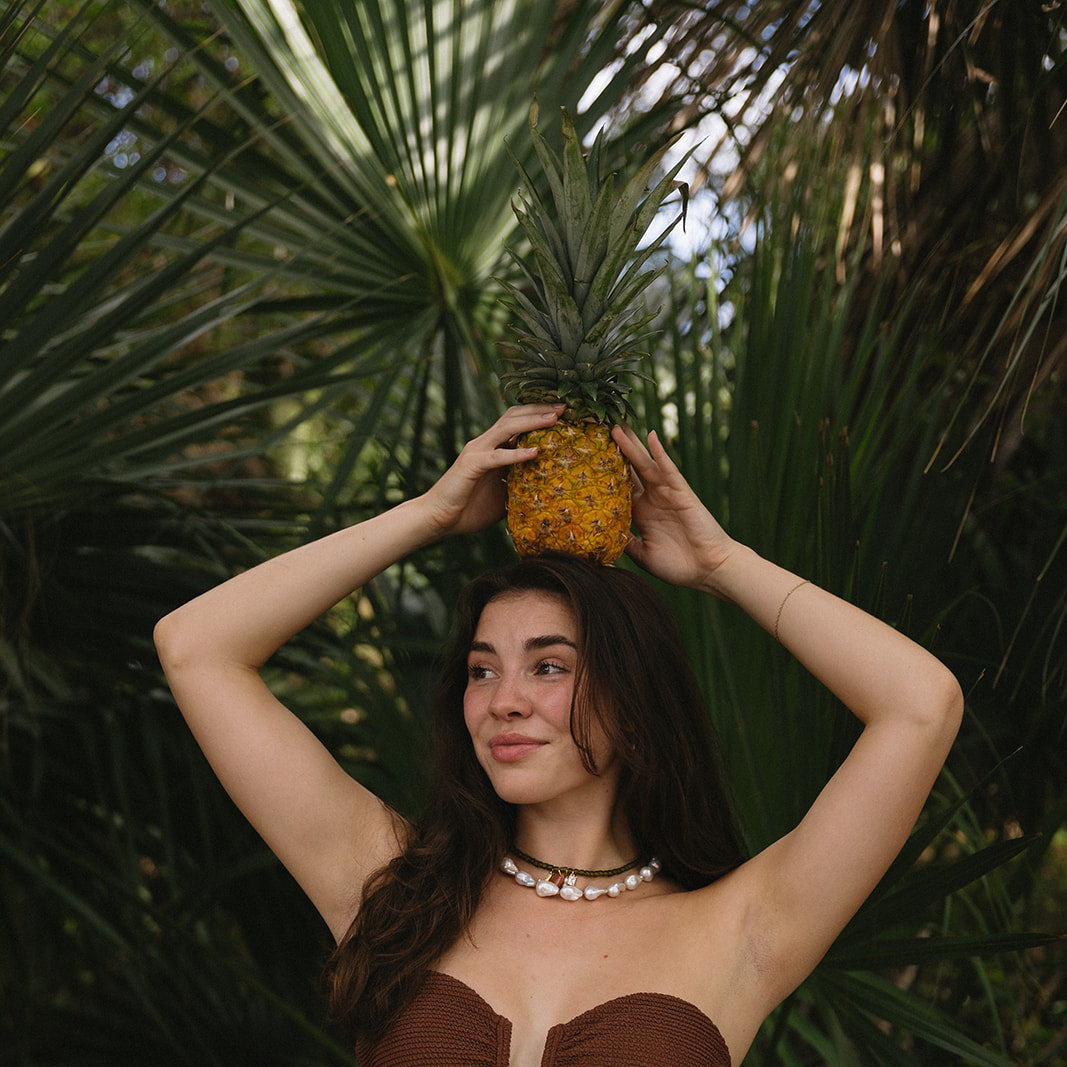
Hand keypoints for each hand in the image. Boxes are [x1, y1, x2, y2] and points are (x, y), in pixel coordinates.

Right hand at [420, 404, 564, 536]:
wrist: (438, 518)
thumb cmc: (470, 509)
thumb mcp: (503, 495)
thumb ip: (521, 486)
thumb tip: (550, 492)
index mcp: (492, 447)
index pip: (517, 421)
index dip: (539, 413)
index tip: (565, 412)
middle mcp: (484, 443)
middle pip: (514, 415)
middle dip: (540, 409)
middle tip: (564, 406)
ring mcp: (476, 452)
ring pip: (506, 428)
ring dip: (532, 422)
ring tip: (554, 419)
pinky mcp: (471, 466)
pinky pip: (496, 457)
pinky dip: (515, 454)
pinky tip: (534, 453)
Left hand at [612, 424, 736, 594]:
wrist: (709, 570)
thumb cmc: (679, 566)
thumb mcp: (642, 555)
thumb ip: (624, 543)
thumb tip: (599, 536)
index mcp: (640, 513)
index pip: (617, 487)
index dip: (602, 472)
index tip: (583, 458)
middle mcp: (652, 499)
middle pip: (628, 469)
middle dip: (614, 450)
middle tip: (597, 429)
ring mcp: (666, 493)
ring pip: (644, 465)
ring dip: (630, 446)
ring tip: (615, 426)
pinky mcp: (682, 493)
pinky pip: (668, 470)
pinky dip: (660, 453)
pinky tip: (650, 437)